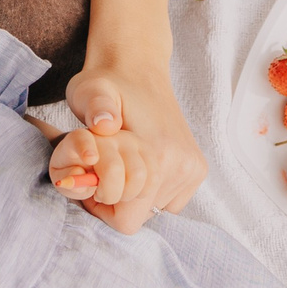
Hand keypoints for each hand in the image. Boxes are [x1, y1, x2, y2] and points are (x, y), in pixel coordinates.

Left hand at [47, 125, 147, 210]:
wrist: (94, 157)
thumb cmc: (77, 170)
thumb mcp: (62, 176)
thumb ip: (69, 181)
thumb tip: (87, 183)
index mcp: (81, 138)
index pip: (82, 139)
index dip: (86, 147)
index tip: (90, 158)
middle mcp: (111, 135)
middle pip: (115, 168)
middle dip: (109, 194)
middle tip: (100, 196)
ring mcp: (134, 141)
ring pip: (140, 177)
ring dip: (127, 195)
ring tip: (116, 192)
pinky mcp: (150, 151)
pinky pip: (153, 179)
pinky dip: (143, 193)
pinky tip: (131, 192)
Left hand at [64, 66, 207, 232]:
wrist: (137, 66)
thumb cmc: (106, 84)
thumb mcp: (89, 91)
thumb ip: (95, 107)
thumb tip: (105, 124)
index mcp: (158, 154)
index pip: (127, 220)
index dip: (101, 204)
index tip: (91, 177)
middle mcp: (182, 166)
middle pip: (140, 216)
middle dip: (118, 198)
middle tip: (104, 167)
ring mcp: (193, 169)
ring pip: (154, 208)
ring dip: (135, 192)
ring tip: (124, 161)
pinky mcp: (197, 168)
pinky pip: (169, 201)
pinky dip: (152, 189)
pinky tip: (141, 163)